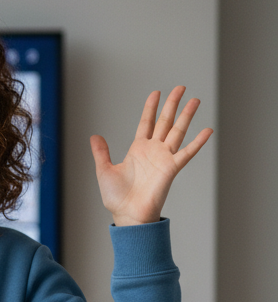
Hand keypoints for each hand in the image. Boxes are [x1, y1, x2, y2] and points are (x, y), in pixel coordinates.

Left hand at [90, 86, 211, 226]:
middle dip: (172, 104)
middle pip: (165, 121)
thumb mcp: (104, 169)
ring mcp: (163, 158)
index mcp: (137, 149)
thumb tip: (94, 136)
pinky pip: (187, 153)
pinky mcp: (171, 168)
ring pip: (177, 131)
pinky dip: (198, 142)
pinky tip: (207, 130)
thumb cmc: (116, 197)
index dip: (151, 107)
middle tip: (180, 87)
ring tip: (195, 100)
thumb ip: (101, 152)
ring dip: (187, 116)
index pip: (146, 122)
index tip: (156, 92)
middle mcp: (152, 151)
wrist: (127, 214)